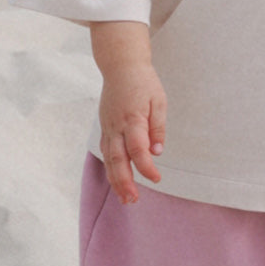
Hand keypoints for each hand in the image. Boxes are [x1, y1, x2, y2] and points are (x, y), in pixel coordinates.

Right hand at [89, 22, 165, 203]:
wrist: (120, 66)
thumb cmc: (143, 82)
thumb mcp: (159, 101)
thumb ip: (158, 127)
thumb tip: (157, 152)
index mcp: (132, 118)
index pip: (138, 149)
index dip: (146, 167)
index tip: (157, 178)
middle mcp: (116, 126)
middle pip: (118, 159)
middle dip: (125, 182)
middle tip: (133, 200)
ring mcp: (108, 127)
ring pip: (109, 158)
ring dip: (116, 180)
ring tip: (125, 198)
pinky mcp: (105, 127)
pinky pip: (106, 151)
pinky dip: (111, 167)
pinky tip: (117, 180)